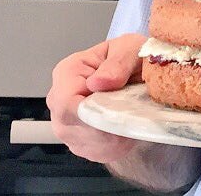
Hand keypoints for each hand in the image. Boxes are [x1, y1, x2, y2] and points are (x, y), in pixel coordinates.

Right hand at [46, 33, 146, 162]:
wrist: (140, 73)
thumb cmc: (130, 57)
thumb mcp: (130, 48)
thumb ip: (117, 63)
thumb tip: (98, 83)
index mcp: (67, 73)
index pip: (66, 102)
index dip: (92, 111)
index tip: (119, 108)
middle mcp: (59, 103)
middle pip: (75, 127)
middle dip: (108, 125)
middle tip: (134, 112)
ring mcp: (67, 127)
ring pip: (90, 143)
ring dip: (116, 135)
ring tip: (133, 115)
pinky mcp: (82, 145)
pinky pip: (99, 152)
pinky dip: (118, 144)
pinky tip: (128, 127)